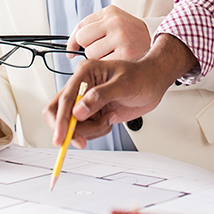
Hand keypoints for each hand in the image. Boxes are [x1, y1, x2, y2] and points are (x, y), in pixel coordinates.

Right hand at [42, 35, 196, 148]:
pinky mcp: (92, 112)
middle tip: (82, 140)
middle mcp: (82, 87)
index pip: (64, 99)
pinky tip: (109, 120)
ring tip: (108, 120)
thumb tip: (78, 111)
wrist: (153, 83)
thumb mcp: (123, 85)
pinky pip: (84, 129)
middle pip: (60, 113)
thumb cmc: (142, 77)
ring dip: (90, 130)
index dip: (61, 121)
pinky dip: (96, 131)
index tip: (61, 138)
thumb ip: (99, 96)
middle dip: (71, 129)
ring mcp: (86, 101)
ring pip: (73, 125)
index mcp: (85, 73)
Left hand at [68, 5, 150, 61]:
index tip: (74, 48)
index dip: (74, 40)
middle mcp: (116, 22)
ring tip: (112, 55)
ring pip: (91, 54)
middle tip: (102, 50)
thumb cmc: (130, 36)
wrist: (157, 44)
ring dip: (98, 59)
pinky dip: (106, 67)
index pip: (81, 27)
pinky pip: (102, 64)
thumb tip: (70, 47)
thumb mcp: (114, 23)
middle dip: (88, 48)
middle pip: (83, 40)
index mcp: (110, 12)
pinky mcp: (126, 54)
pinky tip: (117, 61)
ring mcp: (121, 37)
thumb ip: (92, 29)